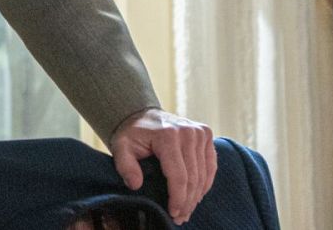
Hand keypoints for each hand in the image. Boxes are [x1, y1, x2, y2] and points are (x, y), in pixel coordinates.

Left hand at [108, 107, 215, 224]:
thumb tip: (135, 184)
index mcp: (168, 135)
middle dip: (187, 201)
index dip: (177, 198)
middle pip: (193, 177)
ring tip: (186, 211)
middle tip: (179, 217)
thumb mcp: (121, 147)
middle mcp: (188, 132)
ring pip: (203, 174)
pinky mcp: (206, 134)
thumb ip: (125, 166)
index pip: (178, 176)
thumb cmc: (132, 133)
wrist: (142, 115)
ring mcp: (199, 132)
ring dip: (196, 196)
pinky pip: (210, 165)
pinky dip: (205, 182)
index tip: (172, 213)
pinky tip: (197, 195)